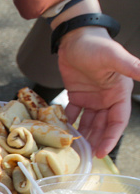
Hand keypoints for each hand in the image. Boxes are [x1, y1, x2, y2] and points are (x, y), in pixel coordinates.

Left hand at [57, 27, 139, 158]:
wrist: (75, 37)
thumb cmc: (96, 45)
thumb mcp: (114, 57)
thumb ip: (131, 67)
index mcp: (119, 92)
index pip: (118, 120)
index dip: (111, 137)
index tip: (102, 151)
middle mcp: (107, 98)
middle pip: (102, 125)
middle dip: (95, 141)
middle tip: (84, 156)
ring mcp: (92, 98)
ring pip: (88, 123)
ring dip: (82, 135)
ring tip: (72, 150)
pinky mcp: (77, 95)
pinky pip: (73, 114)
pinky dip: (68, 123)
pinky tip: (61, 134)